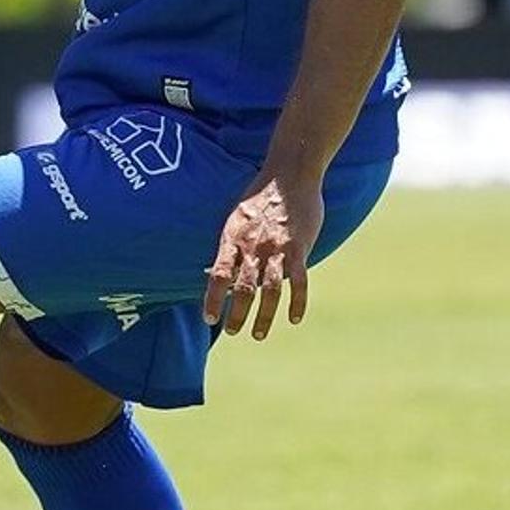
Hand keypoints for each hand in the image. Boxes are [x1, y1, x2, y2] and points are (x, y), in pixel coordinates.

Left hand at [204, 173, 323, 339]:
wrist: (290, 174)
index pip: (217, 275)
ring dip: (263, 316)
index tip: (210, 318)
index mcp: (233, 238)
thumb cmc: (260, 197)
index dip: (213, 299)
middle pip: (243, 288)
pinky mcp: (299, 248)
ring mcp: (277, 248)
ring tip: (258, 335)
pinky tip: (294, 319)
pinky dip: (297, 303)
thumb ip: (230, 246)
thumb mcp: (236, 218)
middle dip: (237, 314)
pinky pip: (299, 282)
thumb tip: (216, 272)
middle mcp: (253, 246)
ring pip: (270, 290)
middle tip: (233, 332)